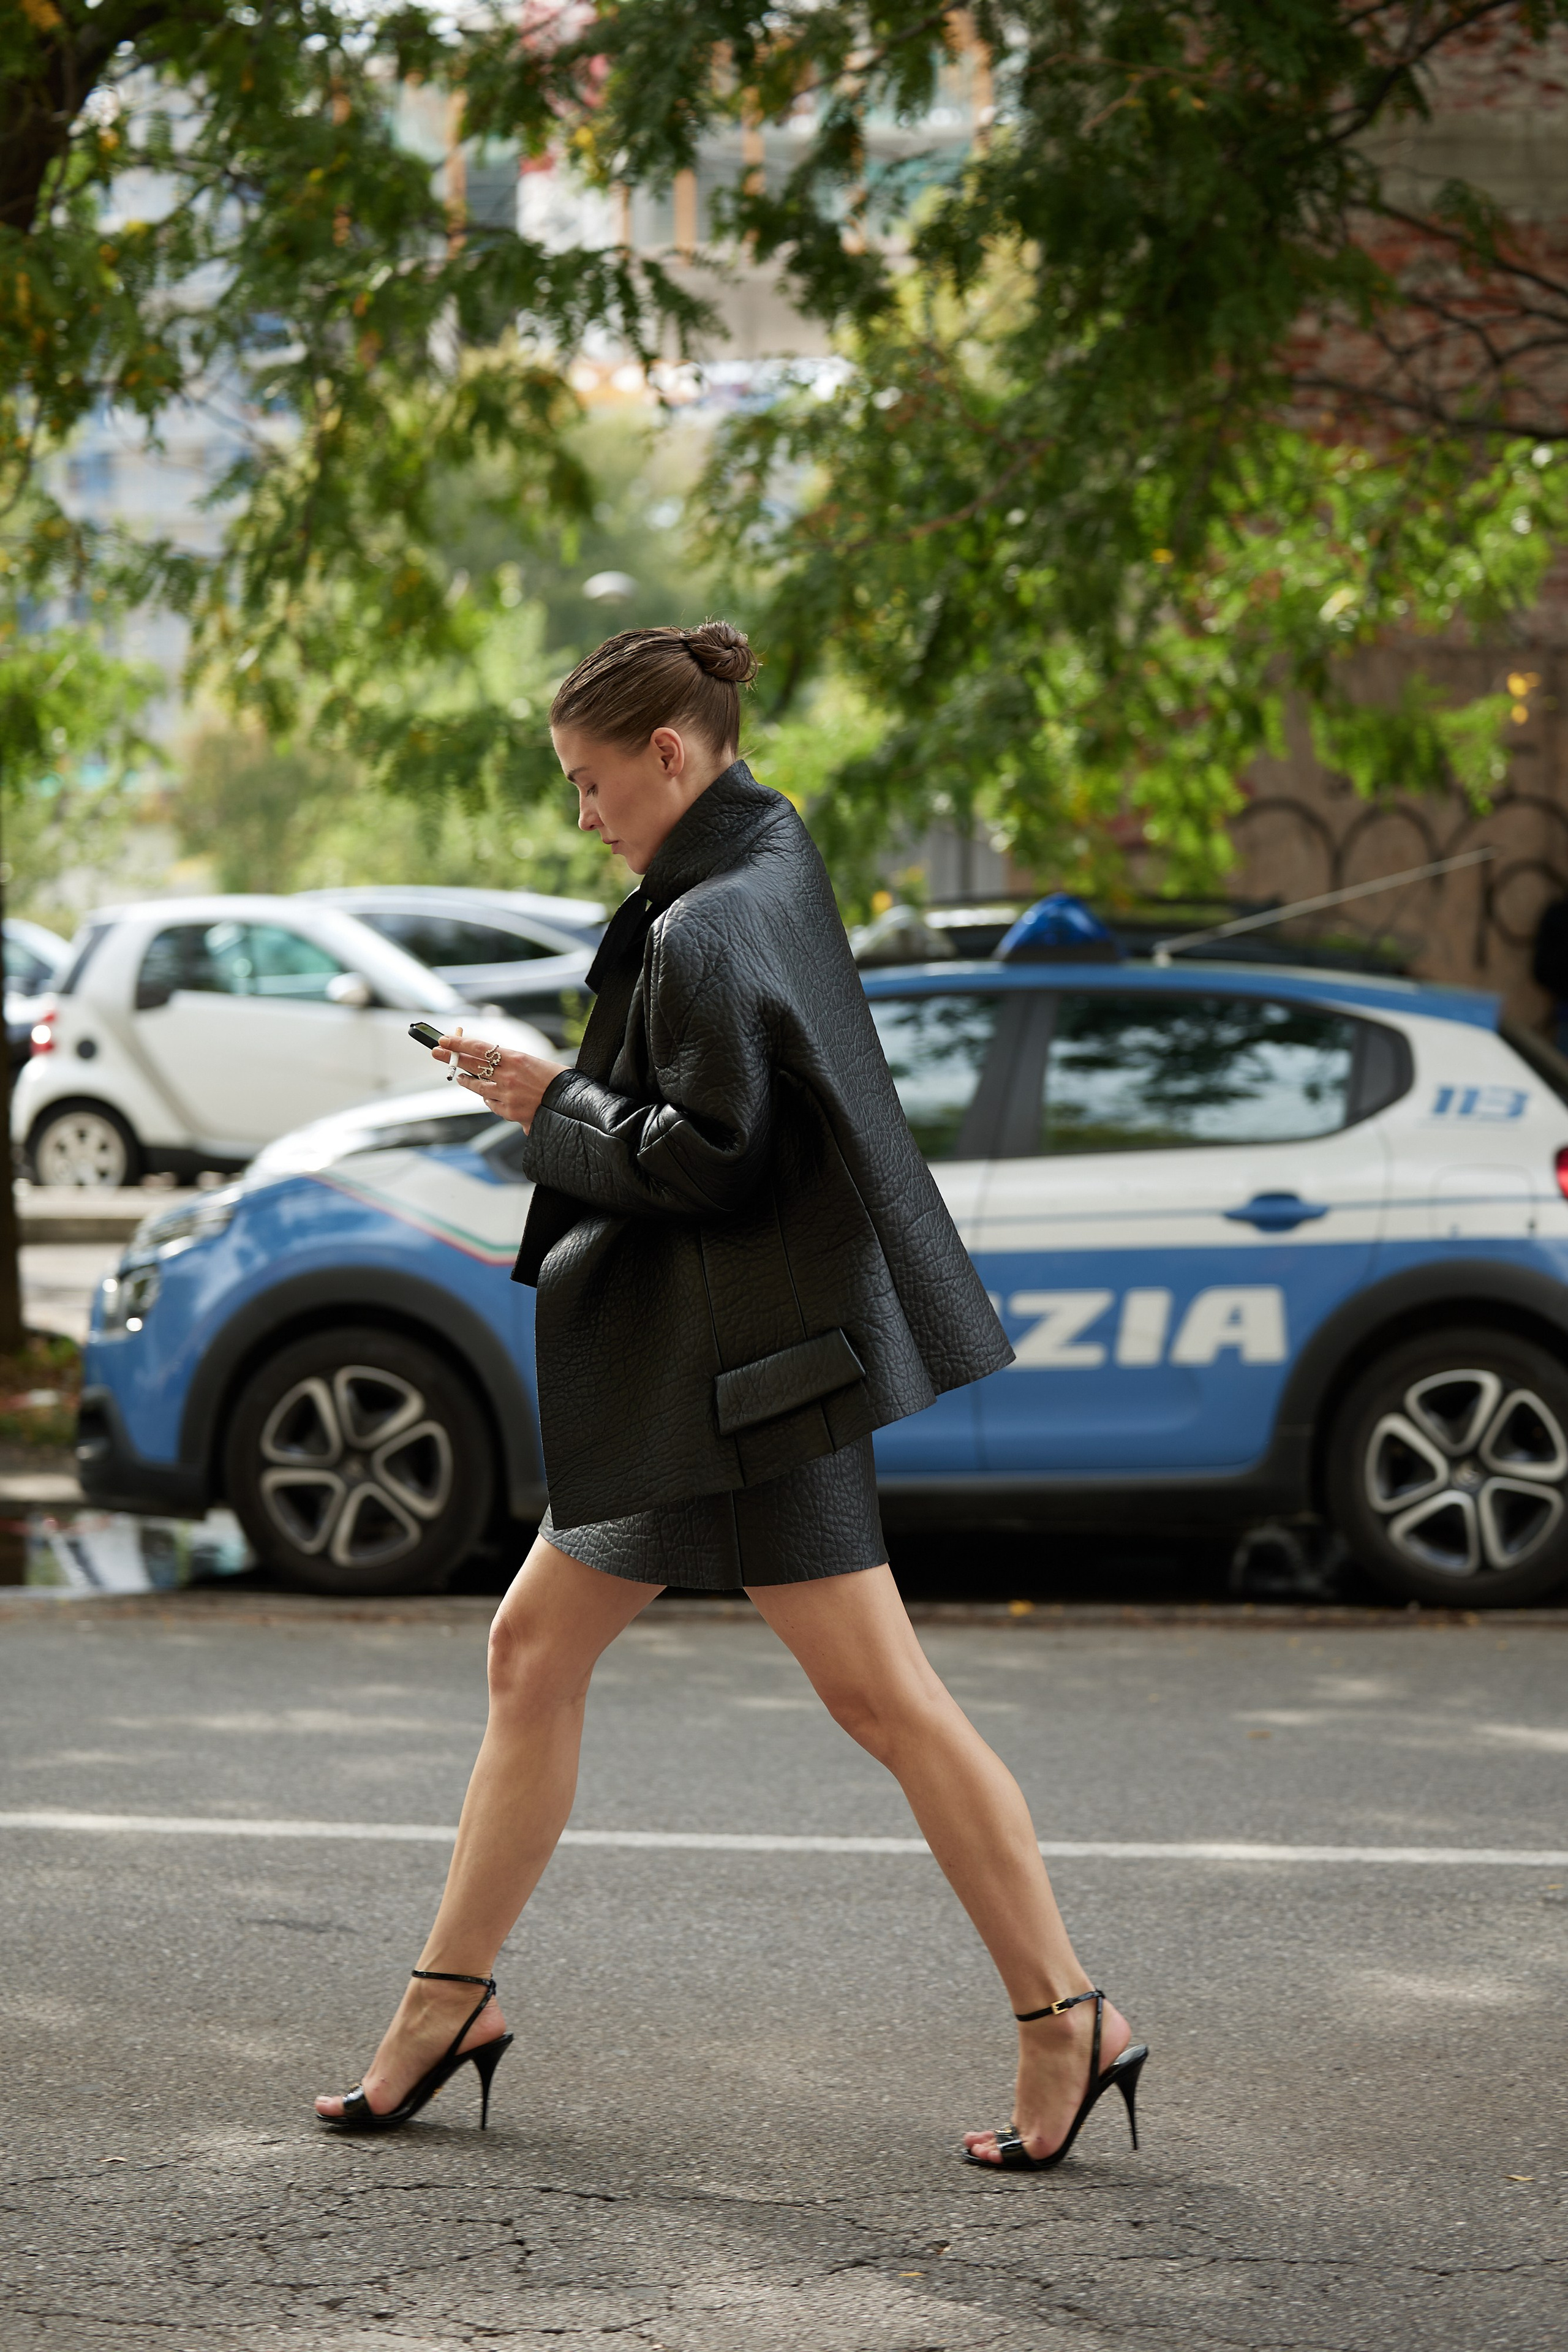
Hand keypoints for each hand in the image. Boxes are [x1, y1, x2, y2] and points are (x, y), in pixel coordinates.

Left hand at [433, 1033, 566, 1132]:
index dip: (459, 1042)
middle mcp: (508, 1076)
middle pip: (471, 1064)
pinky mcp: (510, 1112)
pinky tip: (487, 1097)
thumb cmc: (556, 1079)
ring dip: (466, 1081)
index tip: (444, 1039)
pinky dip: (488, 1100)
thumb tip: (490, 1058)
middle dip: (451, 1057)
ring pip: (477, 1087)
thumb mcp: (533, 1062)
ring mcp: (507, 1095)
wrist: (572, 1103)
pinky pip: (491, 1104)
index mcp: (515, 1058)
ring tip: (459, 1077)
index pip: (479, 1047)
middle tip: (436, 1052)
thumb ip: (510, 1061)